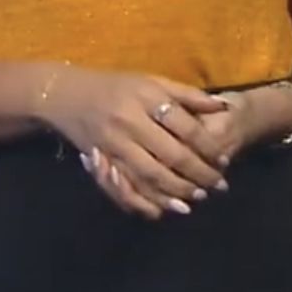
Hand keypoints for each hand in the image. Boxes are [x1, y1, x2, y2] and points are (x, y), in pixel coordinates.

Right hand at [33, 65, 230, 218]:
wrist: (67, 96)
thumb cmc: (117, 86)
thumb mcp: (152, 81)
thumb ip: (187, 95)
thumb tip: (223, 107)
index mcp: (147, 98)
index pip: (186, 128)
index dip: (208, 147)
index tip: (224, 160)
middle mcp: (130, 122)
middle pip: (171, 155)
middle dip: (198, 174)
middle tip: (218, 185)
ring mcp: (113, 144)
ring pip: (150, 175)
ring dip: (176, 191)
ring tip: (196, 199)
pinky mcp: (100, 161)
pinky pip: (124, 187)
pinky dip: (143, 202)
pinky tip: (160, 210)